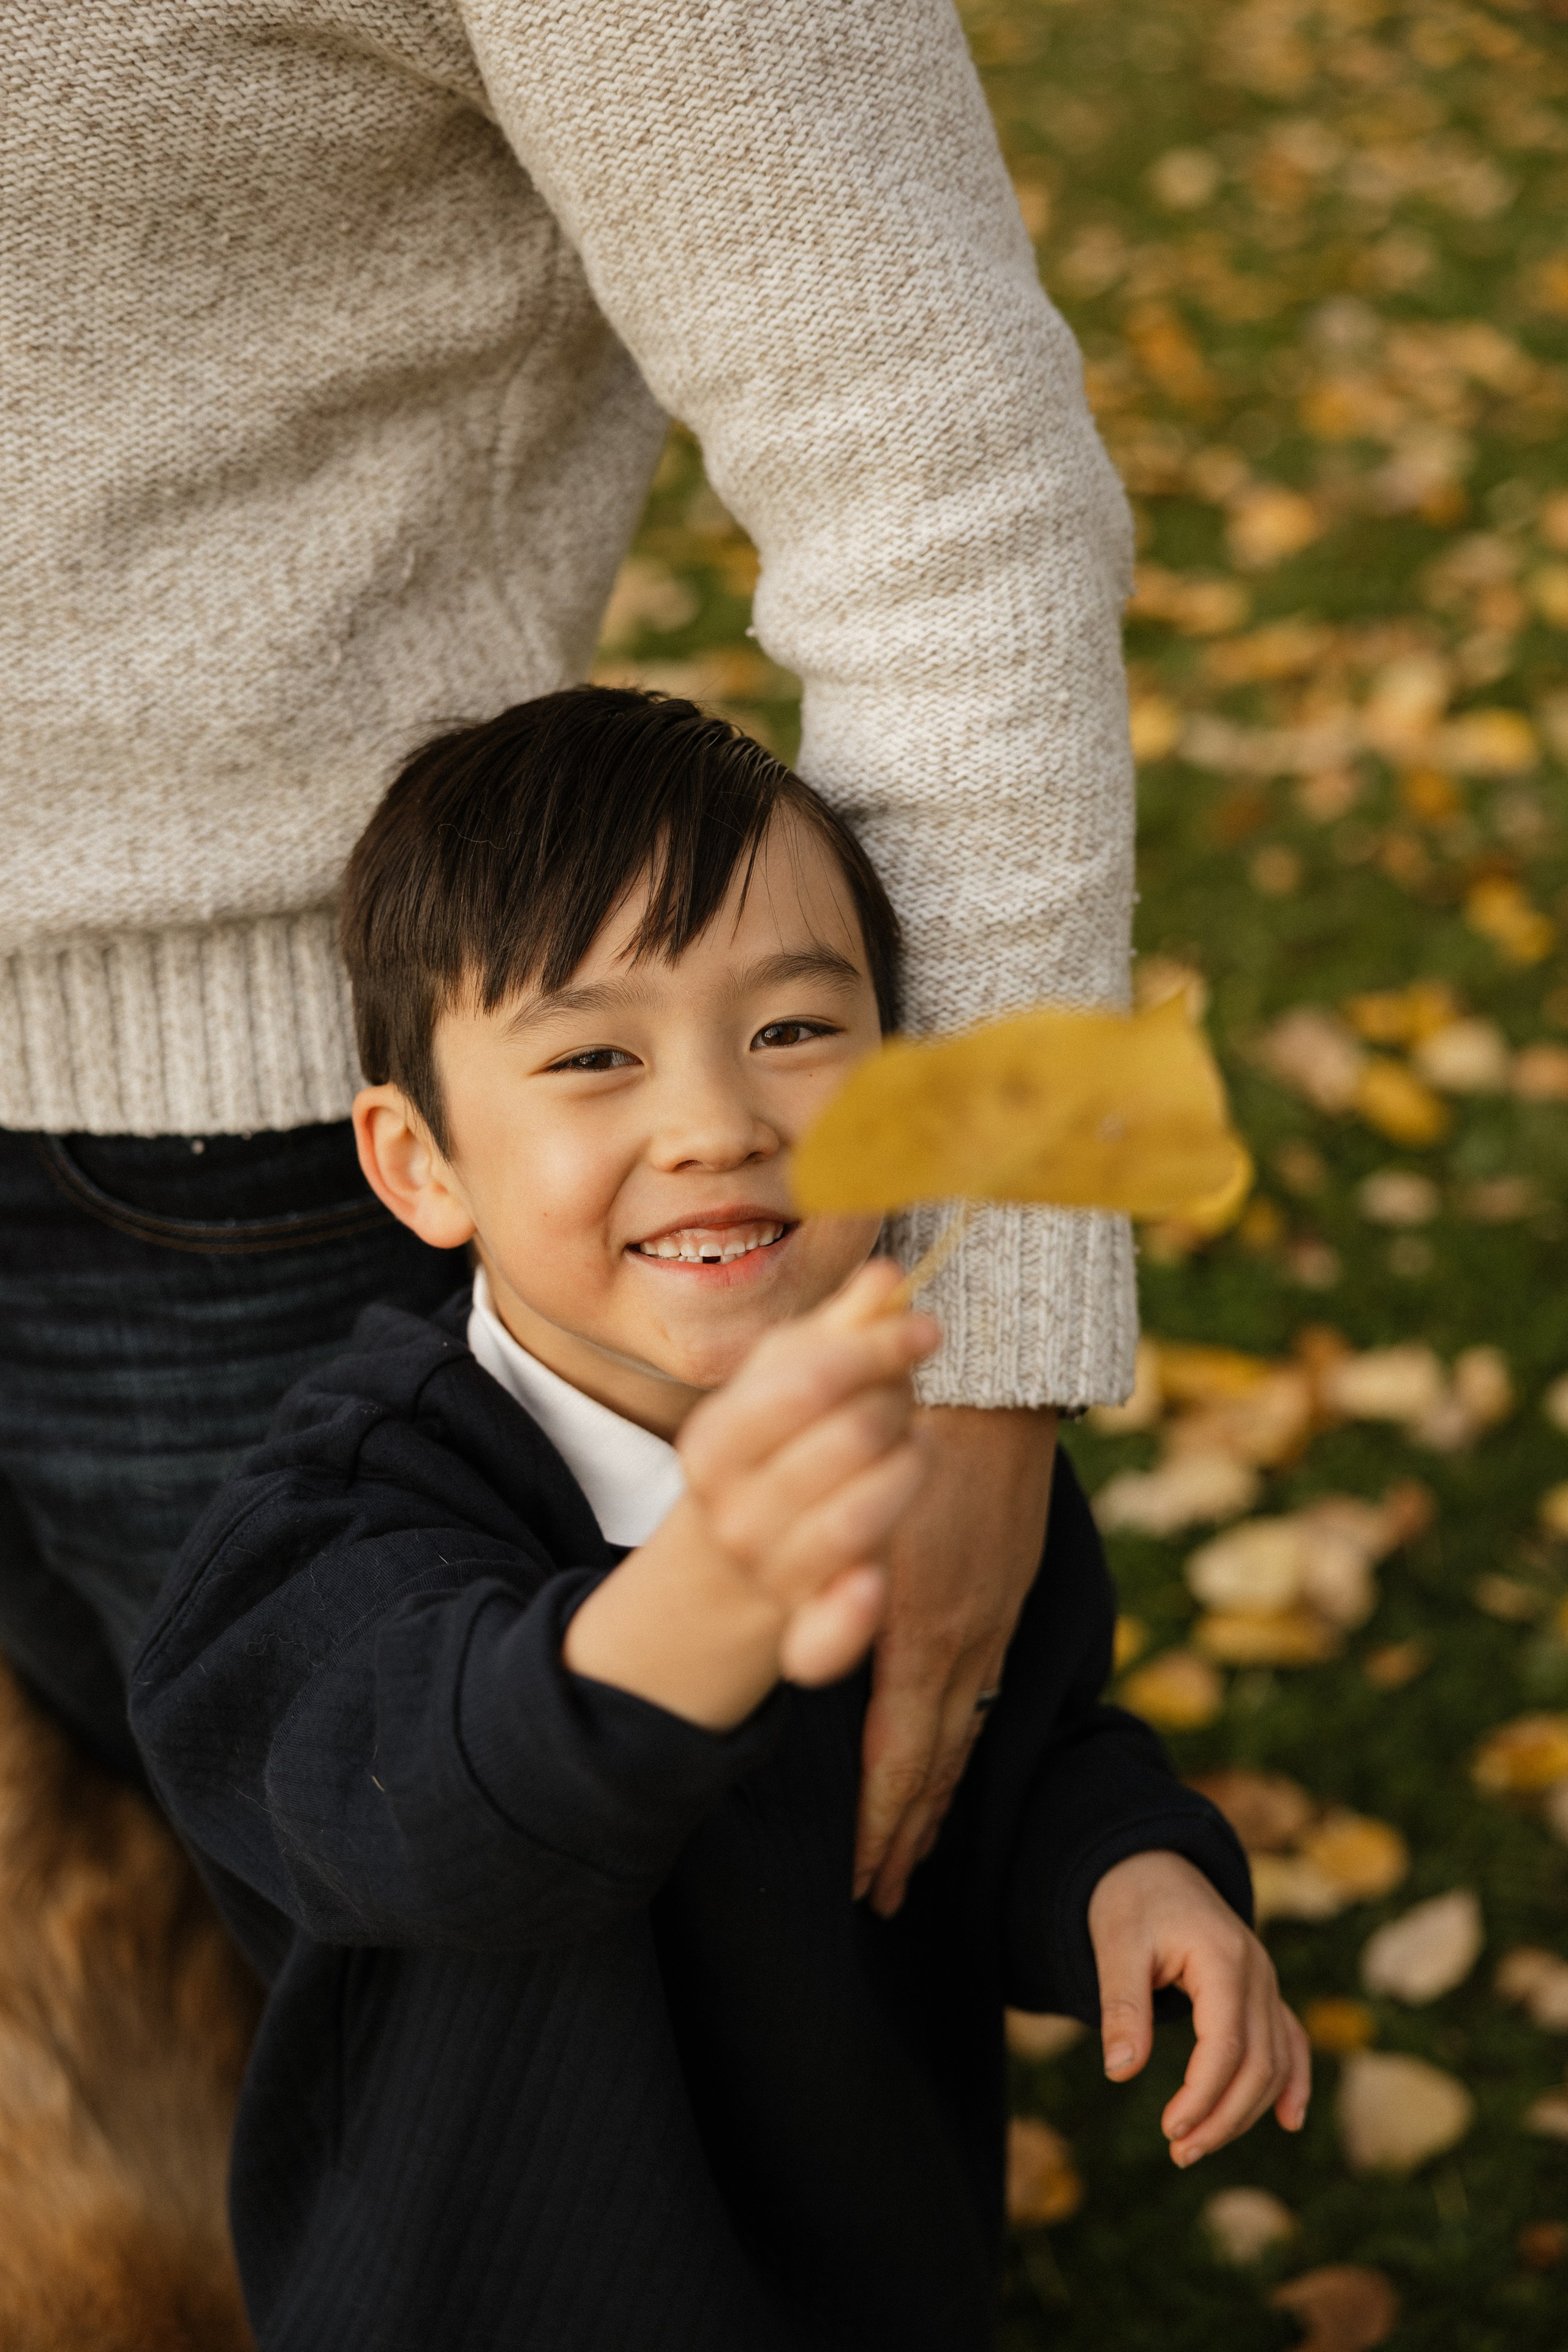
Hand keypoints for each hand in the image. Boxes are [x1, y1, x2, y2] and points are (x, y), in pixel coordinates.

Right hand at [564, 1260, 937, 1727]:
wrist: (730, 1558)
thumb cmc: (772, 1446)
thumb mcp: (789, 1378)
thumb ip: (839, 1327)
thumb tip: (888, 1275)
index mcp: (713, 1442)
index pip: (808, 1382)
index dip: (878, 1349)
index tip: (927, 1329)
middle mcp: (729, 1511)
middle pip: (851, 1438)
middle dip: (895, 1407)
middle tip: (900, 1402)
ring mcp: (765, 1574)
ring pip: (863, 1516)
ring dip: (907, 1470)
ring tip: (908, 1451)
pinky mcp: (801, 1632)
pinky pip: (830, 1634)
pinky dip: (853, 1614)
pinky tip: (871, 1583)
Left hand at [855, 1405, 1056, 1915]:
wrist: (989, 1393)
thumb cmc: (902, 1439)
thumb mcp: (856, 1515)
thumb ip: (834, 1587)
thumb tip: (803, 1649)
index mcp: (921, 1628)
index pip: (902, 1757)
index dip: (881, 1825)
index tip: (862, 1879)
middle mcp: (965, 1643)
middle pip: (936, 1768)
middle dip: (906, 1838)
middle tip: (884, 1896)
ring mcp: (992, 1625)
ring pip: (965, 1739)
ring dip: (936, 1805)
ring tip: (913, 1858)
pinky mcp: (1006, 1603)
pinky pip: (986, 1698)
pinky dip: (965, 1747)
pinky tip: (950, 1767)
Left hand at [1087, 1849, 1310, 2165]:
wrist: (1151, 1863)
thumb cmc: (1130, 1903)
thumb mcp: (1115, 1946)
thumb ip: (1122, 2007)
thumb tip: (1119, 2070)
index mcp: (1224, 1960)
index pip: (1226, 2047)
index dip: (1203, 2097)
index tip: (1170, 2130)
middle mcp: (1258, 1972)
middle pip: (1258, 2063)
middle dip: (1223, 2117)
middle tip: (1179, 2151)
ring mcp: (1266, 1982)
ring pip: (1274, 2061)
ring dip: (1245, 2110)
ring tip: (1198, 2145)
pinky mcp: (1262, 1991)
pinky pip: (1290, 2040)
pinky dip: (1291, 2080)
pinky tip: (1287, 2119)